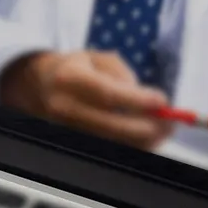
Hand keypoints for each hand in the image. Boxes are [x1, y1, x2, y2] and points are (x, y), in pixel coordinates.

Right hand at [0, 50, 172, 148]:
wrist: (37, 86)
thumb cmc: (74, 68)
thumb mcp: (96, 58)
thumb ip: (121, 74)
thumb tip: (146, 100)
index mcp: (69, 78)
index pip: (108, 95)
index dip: (138, 101)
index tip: (163, 101)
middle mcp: (64, 107)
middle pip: (112, 127)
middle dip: (147, 128)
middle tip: (170, 122)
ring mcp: (66, 130)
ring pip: (112, 144)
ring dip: (143, 141)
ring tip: (162, 130)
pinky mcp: (72, 143)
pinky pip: (107, 149)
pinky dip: (130, 146)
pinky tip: (145, 138)